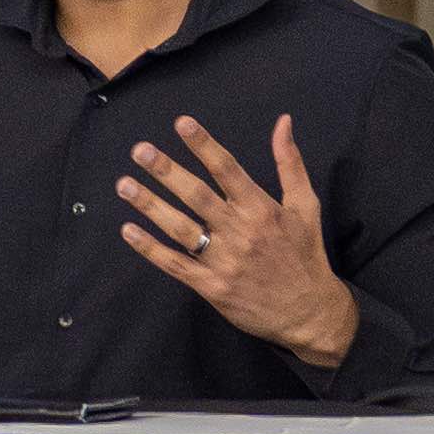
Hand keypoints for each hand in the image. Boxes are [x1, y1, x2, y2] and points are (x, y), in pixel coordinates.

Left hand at [113, 116, 357, 371]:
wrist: (309, 313)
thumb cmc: (305, 254)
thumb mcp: (305, 205)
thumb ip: (289, 162)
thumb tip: (283, 121)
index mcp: (261, 209)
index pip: (227, 170)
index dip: (204, 145)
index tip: (181, 123)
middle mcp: (240, 232)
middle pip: (197, 196)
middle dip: (166, 171)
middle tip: (140, 150)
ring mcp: (223, 261)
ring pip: (180, 228)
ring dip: (150, 205)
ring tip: (124, 184)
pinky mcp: (211, 287)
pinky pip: (175, 265)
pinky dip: (150, 248)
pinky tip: (128, 230)